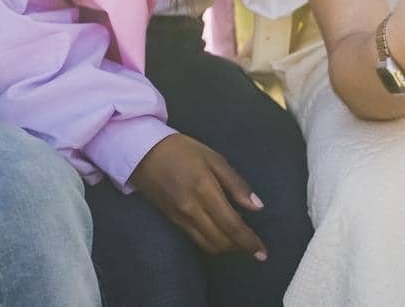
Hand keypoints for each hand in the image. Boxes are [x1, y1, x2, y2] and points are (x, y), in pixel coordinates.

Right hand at [129, 134, 267, 259]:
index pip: (232, 226)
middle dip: (240, 247)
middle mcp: (192, 210)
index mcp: (205, 190)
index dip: (249, 242)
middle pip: (221, 241)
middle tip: (252, 242)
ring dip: (226, 247)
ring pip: (209, 245)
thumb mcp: (213, 158)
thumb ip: (236, 184)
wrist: (142, 153)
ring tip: (238, 239)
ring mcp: (180, 218)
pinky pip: (197, 240)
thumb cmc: (182, 150)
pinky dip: (212, 242)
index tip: (262, 253)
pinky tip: (220, 233)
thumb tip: (257, 206)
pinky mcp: (173, 221)